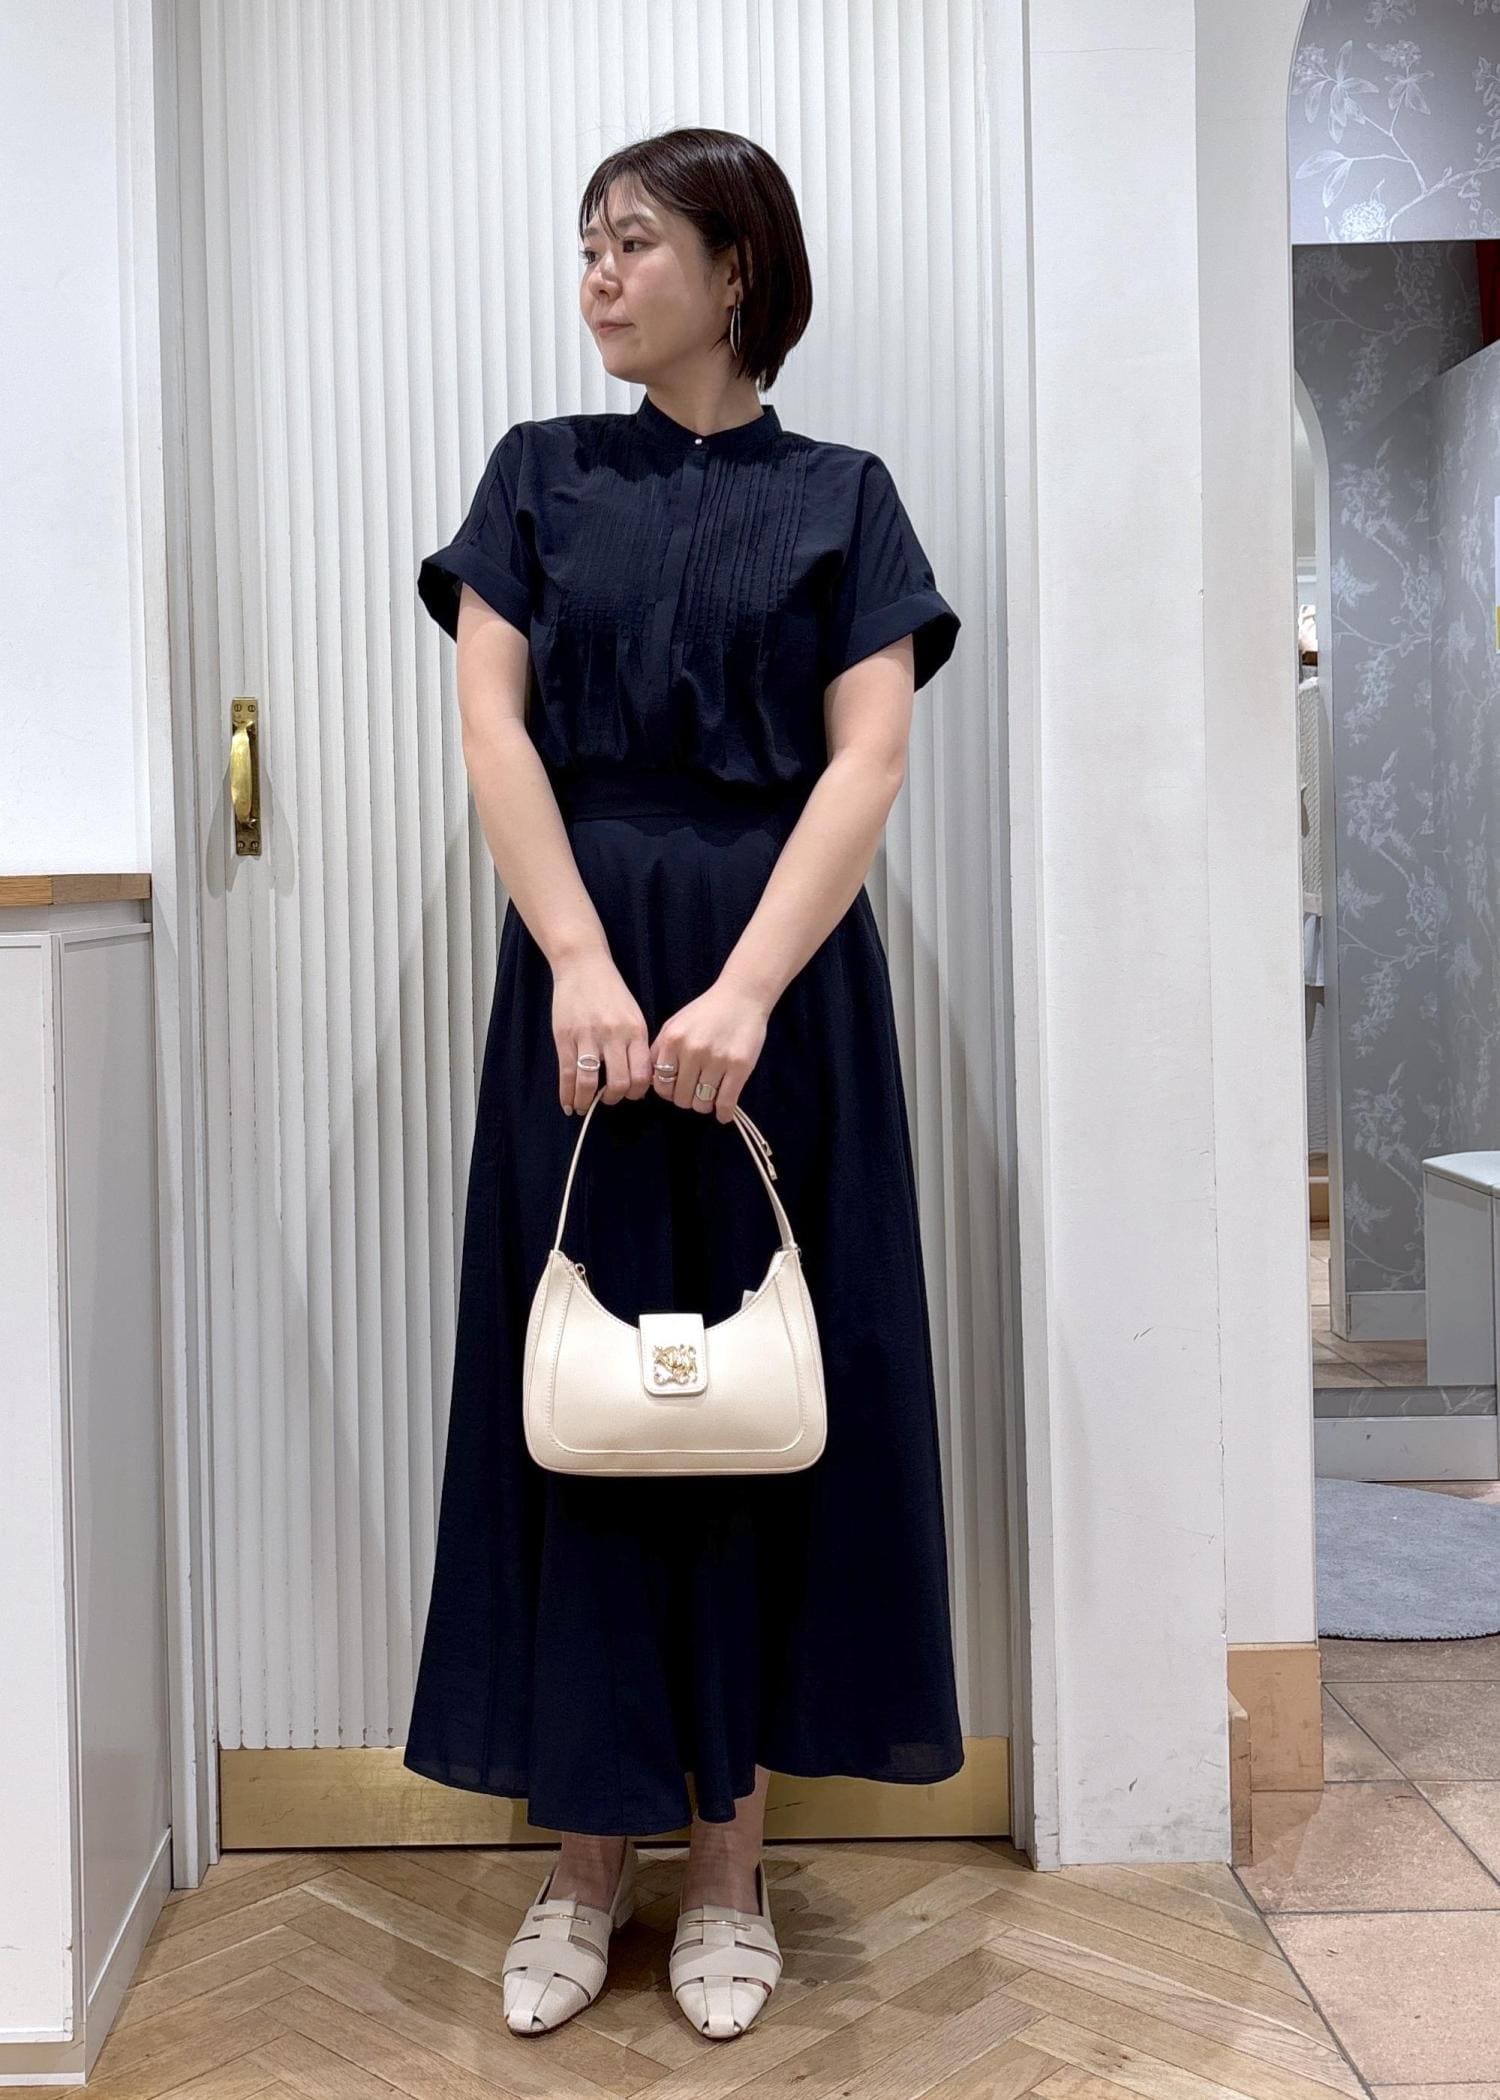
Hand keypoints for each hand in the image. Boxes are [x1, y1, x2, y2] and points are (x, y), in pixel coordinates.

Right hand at [551, 951, 653, 1113]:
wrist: (583, 965)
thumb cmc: (610, 991)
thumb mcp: (633, 1015)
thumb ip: (635, 1045)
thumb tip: (637, 1080)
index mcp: (635, 1031)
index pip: (643, 1074)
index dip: (638, 1092)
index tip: (631, 1094)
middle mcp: (614, 1035)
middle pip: (619, 1083)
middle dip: (613, 1098)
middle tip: (607, 1099)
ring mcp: (588, 1036)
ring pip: (590, 1082)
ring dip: (587, 1100)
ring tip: (584, 1105)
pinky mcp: (565, 1036)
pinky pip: (567, 1073)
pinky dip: (567, 1094)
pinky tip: (568, 1104)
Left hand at [648, 978, 770, 1120]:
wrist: (741, 997)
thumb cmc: (706, 1012)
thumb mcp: (675, 1025)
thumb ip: (661, 1051)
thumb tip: (654, 1082)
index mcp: (672, 1040)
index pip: (661, 1084)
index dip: (668, 1091)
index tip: (677, 1088)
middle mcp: (692, 1050)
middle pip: (680, 1097)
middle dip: (686, 1099)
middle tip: (695, 1092)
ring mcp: (716, 1059)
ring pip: (702, 1103)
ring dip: (705, 1105)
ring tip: (709, 1096)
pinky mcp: (739, 1066)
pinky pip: (726, 1102)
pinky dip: (723, 1113)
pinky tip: (723, 1112)